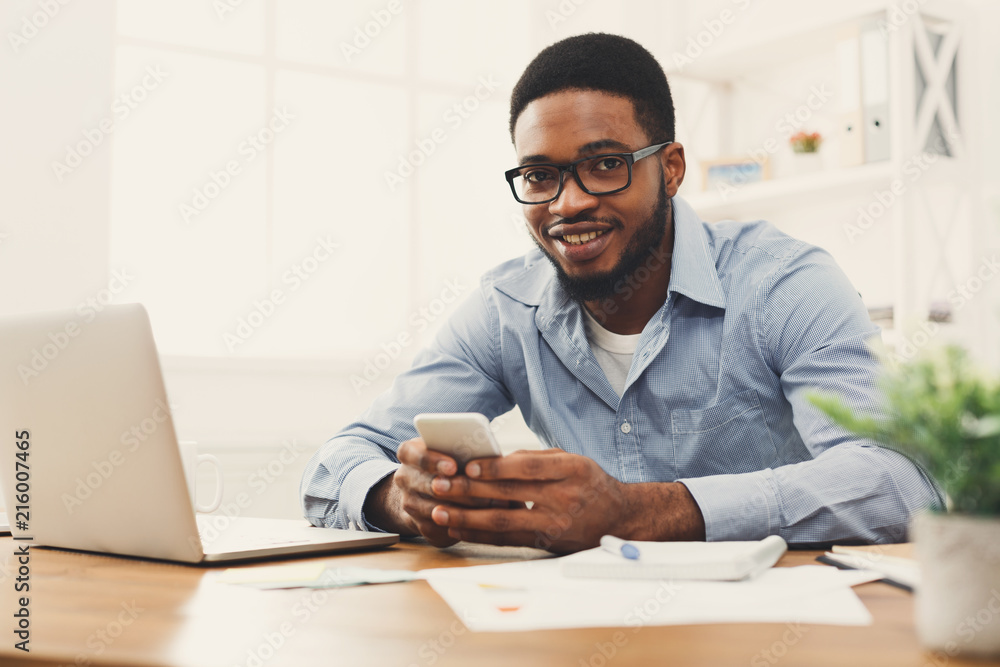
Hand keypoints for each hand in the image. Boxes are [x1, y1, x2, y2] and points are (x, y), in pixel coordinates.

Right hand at [364, 438, 515, 547]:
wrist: (422, 490)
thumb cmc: (445, 463)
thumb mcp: (448, 450)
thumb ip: (462, 450)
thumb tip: (491, 456)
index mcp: (409, 454)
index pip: (415, 454)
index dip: (434, 461)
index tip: (453, 467)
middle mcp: (404, 478)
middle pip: (426, 484)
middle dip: (455, 488)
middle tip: (480, 489)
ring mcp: (409, 504)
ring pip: (435, 509)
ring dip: (464, 508)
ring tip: (491, 504)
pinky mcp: (419, 526)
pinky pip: (440, 528)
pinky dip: (462, 525)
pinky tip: (483, 521)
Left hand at [426, 449, 630, 552]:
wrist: (619, 517)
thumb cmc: (590, 483)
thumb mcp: (572, 460)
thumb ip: (536, 458)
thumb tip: (494, 459)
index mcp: (572, 470)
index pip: (529, 468)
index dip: (497, 468)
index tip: (469, 466)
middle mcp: (565, 498)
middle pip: (510, 495)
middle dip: (470, 491)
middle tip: (440, 485)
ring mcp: (556, 525)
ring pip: (504, 522)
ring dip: (467, 518)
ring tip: (440, 511)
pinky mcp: (547, 544)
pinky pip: (508, 540)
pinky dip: (480, 535)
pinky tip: (459, 529)